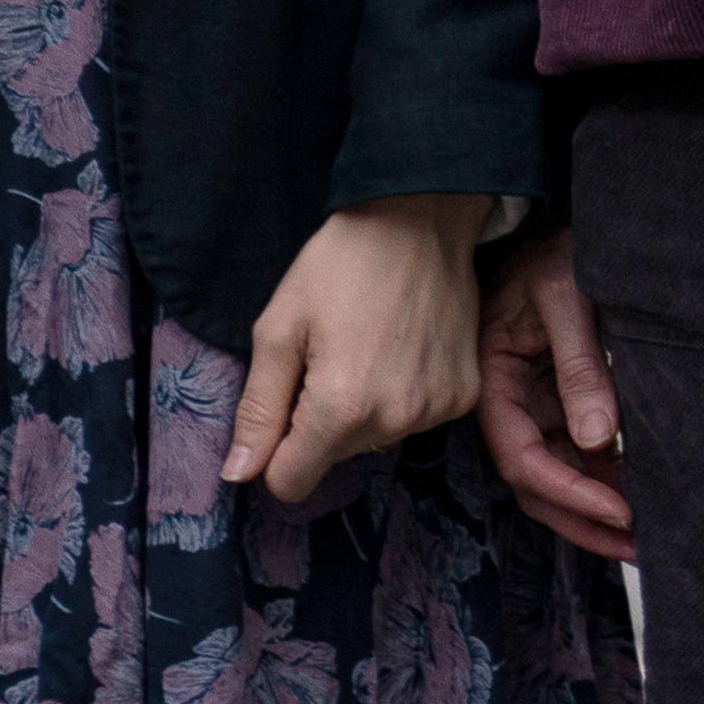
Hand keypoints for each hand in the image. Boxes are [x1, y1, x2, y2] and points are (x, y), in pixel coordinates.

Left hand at [228, 194, 488, 514]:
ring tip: (371, 349)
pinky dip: (403, 397)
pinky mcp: (464, 394)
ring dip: (364, 410)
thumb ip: (258, 409)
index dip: (276, 451)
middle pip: (334, 458)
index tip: (286, 405)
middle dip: (321, 424)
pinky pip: (414, 420)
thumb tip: (239, 475)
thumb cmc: (340, 267)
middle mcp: (395, 420)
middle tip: (330, 359)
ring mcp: (437, 408)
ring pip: (375, 440)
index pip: (291, 482)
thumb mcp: (278, 329)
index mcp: (341, 407)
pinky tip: (405, 351)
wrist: (421, 222)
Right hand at [474, 228, 635, 562]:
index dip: (571, 490)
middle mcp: (507, 400)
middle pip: (537, 481)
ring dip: (596, 505)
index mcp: (493, 380)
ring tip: (645, 536)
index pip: (525, 457)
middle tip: (639, 550)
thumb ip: (579, 363)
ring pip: (557, 471)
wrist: (546, 217)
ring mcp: (531, 399)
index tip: (621, 510)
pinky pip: (574, 445)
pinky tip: (638, 489)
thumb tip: (597, 438)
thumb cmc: (549, 245)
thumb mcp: (566, 295)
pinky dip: (603, 472)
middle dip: (584, 521)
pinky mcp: (555, 392)